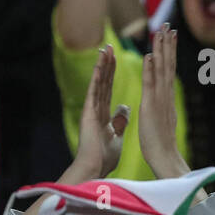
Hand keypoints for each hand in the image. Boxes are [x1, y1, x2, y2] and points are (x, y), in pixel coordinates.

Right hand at [70, 45, 127, 179]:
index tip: (114, 59)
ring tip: (105, 48)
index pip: (108, 89)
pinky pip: (94, 89)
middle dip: (107, 64)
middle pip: (103, 82)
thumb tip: (125, 108)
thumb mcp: (117, 136)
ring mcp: (91, 109)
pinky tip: (100, 63)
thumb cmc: (104, 157)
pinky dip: (98, 75)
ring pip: (98, 82)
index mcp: (103, 115)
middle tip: (109, 46)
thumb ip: (119, 121)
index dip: (112, 74)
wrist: (93, 167)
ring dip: (102, 65)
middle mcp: (95, 109)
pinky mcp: (89, 111)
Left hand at [138, 24, 188, 178]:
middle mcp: (166, 94)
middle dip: (168, 44)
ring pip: (162, 69)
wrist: (165, 157)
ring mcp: (160, 99)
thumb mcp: (160, 120)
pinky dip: (150, 69)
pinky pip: (150, 84)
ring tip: (162, 31)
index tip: (169, 36)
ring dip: (162, 50)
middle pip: (168, 64)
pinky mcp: (151, 106)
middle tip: (168, 24)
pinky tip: (150, 55)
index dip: (168, 52)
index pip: (168, 70)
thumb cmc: (160, 143)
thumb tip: (162, 102)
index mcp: (165, 97)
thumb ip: (161, 108)